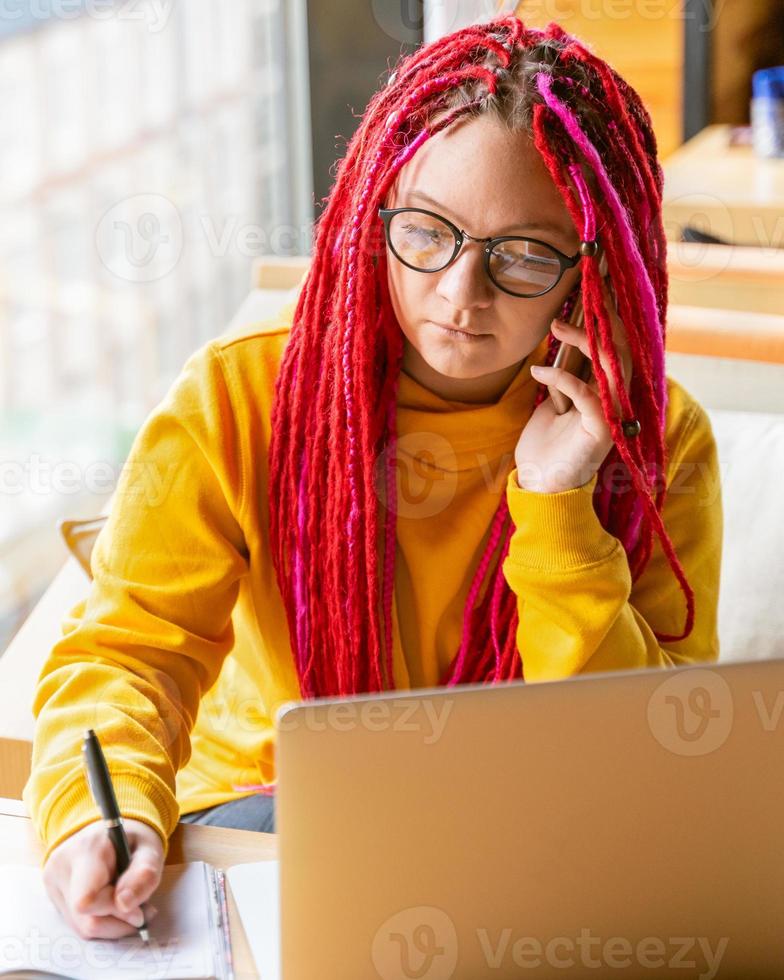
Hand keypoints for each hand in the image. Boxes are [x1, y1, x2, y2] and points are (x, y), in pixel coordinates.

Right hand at [43, 818, 163, 939]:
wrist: (108, 831)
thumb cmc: (133, 841)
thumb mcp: (150, 849)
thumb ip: (145, 874)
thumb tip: (126, 904)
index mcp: (86, 850)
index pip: (87, 901)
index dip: (115, 911)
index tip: (139, 906)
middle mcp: (61, 867)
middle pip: (86, 921)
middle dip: (118, 921)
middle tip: (140, 909)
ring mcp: (52, 882)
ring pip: (82, 928)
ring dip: (111, 924)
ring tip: (128, 906)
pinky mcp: (52, 895)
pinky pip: (77, 924)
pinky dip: (100, 922)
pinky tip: (111, 906)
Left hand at [515, 278, 633, 493]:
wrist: (539, 485)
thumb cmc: (546, 445)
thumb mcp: (554, 401)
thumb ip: (565, 375)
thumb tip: (562, 341)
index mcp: (607, 392)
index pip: (617, 348)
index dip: (610, 318)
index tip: (594, 289)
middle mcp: (616, 401)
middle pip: (622, 350)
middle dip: (606, 319)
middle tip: (585, 293)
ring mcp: (612, 416)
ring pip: (612, 367)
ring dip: (585, 342)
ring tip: (557, 326)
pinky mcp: (600, 432)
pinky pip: (587, 395)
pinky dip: (560, 379)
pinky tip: (537, 371)